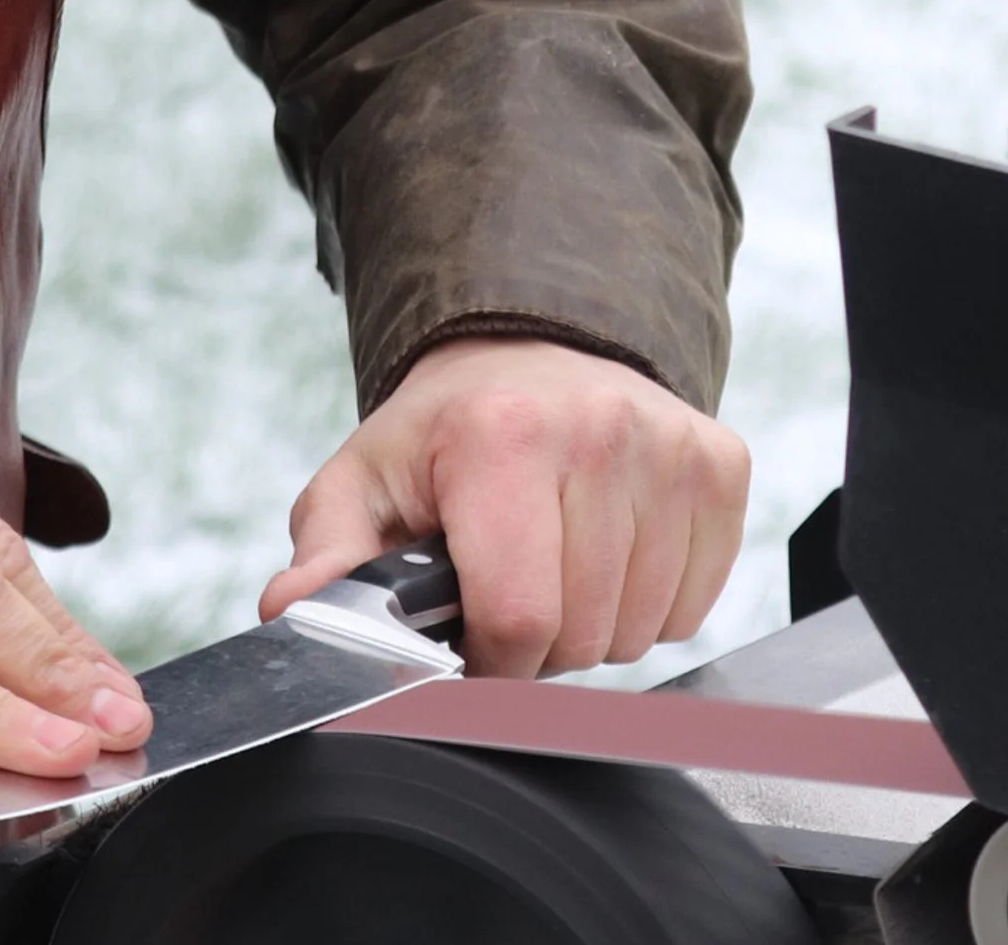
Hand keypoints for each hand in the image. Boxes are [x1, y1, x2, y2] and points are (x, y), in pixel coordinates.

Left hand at [258, 336, 747, 676]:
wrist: (530, 350)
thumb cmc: (445, 433)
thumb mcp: (364, 481)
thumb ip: (325, 553)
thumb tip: (287, 611)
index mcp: (501, 435)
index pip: (519, 621)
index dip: (488, 657)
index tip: (469, 631)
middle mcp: (598, 428)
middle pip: (582, 633)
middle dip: (538, 642)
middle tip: (511, 583)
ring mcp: (669, 444)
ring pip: (641, 627)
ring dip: (595, 623)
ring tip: (558, 561)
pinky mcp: (720, 462)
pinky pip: (694, 602)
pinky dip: (651, 599)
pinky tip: (611, 546)